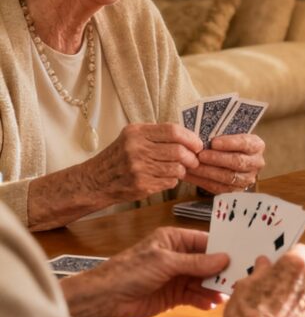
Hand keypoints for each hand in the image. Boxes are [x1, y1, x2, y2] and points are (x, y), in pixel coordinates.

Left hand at [62, 226, 228, 316]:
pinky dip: (203, 300)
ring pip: (202, 280)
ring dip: (213, 288)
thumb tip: (224, 258)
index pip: (205, 242)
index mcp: (174, 240)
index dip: (222, 249)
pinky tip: (210, 304)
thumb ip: (195, 262)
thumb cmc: (130, 271)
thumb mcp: (165, 262)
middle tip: (238, 279)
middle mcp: (178, 257)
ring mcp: (176, 277)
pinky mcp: (173, 295)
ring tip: (225, 295)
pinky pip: (194, 295)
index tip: (241, 257)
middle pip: (207, 263)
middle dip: (220, 271)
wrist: (105, 300)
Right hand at [83, 123, 201, 202]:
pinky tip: (165, 178)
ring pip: (177, 168)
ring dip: (183, 170)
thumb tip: (189, 138)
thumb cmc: (118, 158)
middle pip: (178, 151)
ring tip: (179, 169)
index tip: (198, 144)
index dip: (191, 138)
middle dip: (192, 157)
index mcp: (136, 133)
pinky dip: (172, 180)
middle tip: (194, 160)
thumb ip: (156, 135)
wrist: (95, 181)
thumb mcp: (131, 138)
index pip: (173, 131)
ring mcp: (138, 168)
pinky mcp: (141, 185)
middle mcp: (136, 149)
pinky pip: (170, 182)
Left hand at [187, 133, 264, 192]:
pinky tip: (191, 175)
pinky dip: (203, 181)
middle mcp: (256, 163)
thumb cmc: (228, 145)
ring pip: (228, 177)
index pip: (245, 144)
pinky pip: (219, 188)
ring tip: (193, 166)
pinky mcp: (236, 191)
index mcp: (257, 146)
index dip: (230, 143)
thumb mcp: (229, 136)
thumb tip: (201, 138)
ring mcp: (247, 178)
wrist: (232, 159)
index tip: (213, 142)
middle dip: (217, 159)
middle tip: (201, 155)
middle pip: (238, 162)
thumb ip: (220, 136)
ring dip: (208, 172)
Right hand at [221, 246, 304, 316]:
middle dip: (300, 275)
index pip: (301, 250)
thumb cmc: (248, 314)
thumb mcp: (247, 283)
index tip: (285, 263)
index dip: (291, 256)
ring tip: (285, 304)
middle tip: (282, 285)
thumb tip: (264, 264)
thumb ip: (261, 270)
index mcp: (297, 263)